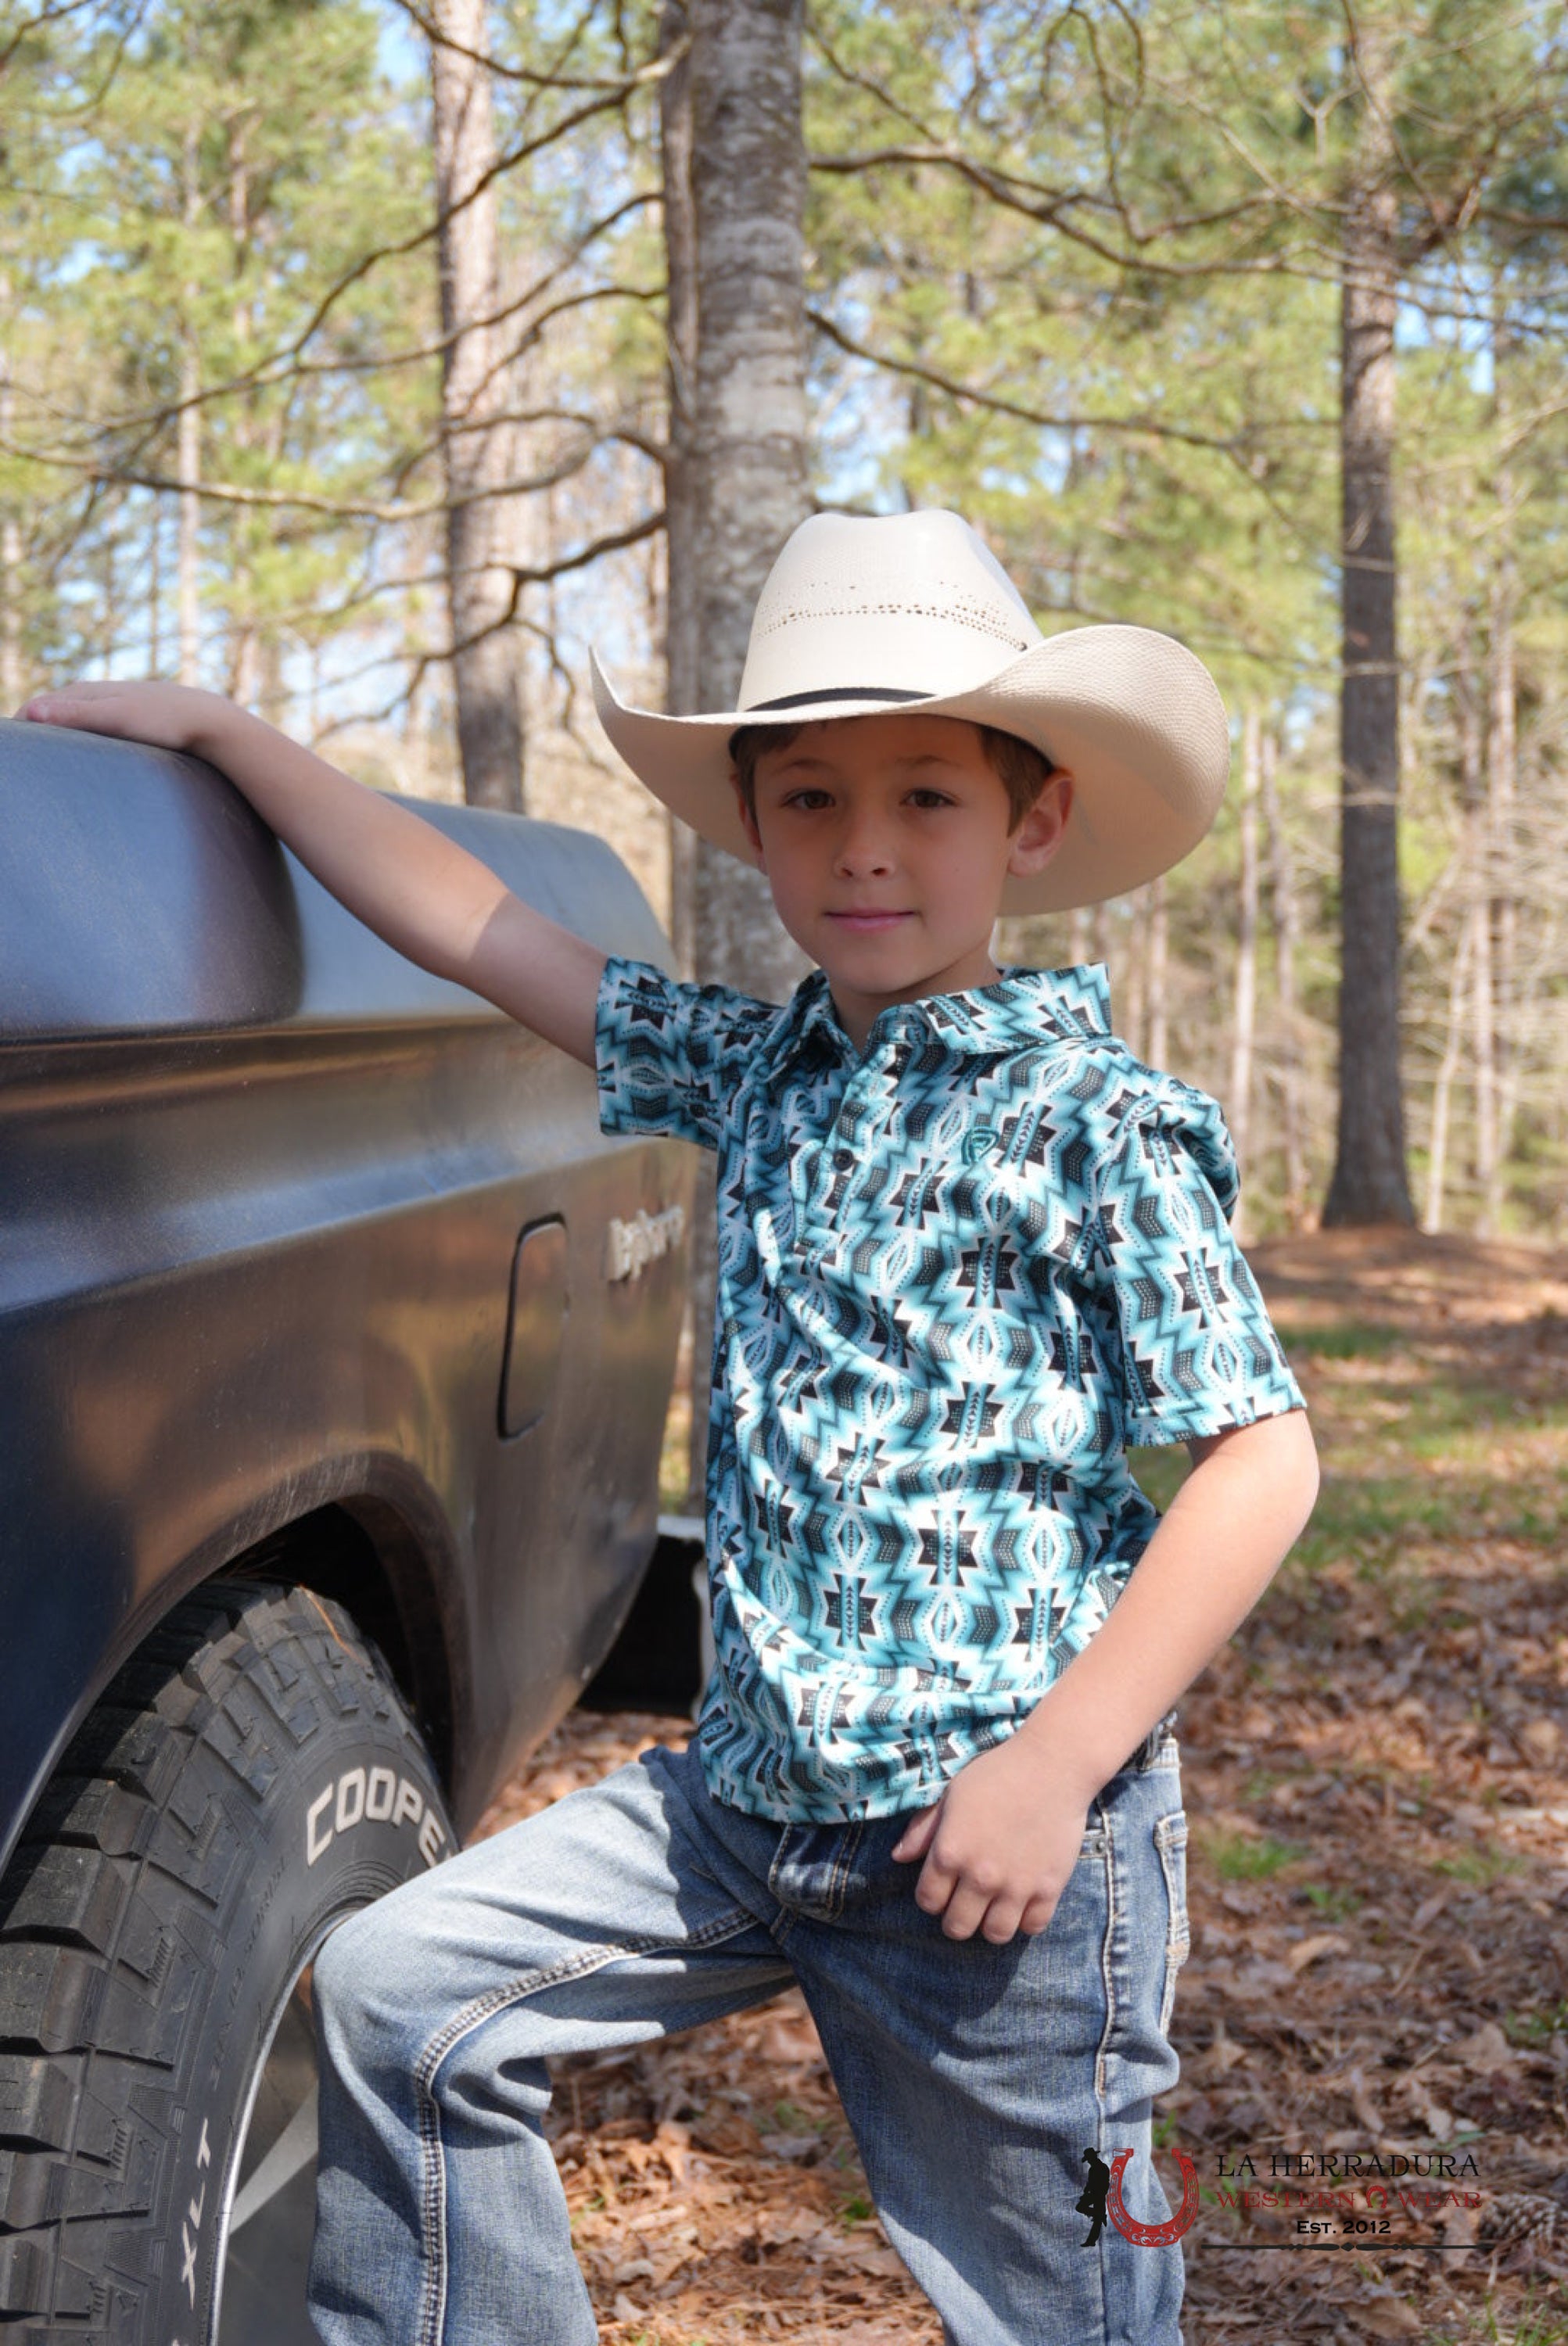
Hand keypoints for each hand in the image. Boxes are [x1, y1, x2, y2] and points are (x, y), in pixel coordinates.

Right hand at [16, 679, 235, 756]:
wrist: (208, 720)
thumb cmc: (164, 719)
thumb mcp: (117, 718)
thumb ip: (75, 716)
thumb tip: (32, 713)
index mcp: (84, 692)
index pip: (37, 709)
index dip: (21, 729)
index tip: (10, 757)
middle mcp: (94, 695)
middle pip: (50, 712)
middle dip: (33, 731)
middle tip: (18, 762)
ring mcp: (110, 706)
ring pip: (70, 720)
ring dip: (53, 735)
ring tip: (39, 761)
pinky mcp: (125, 720)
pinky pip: (90, 728)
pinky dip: (76, 739)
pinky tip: (80, 755)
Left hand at [890, 1730, 1094, 1943]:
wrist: (1052, 1766)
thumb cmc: (996, 1774)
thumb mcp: (952, 1795)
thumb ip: (924, 1830)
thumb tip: (899, 1857)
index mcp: (950, 1852)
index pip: (928, 1902)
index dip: (931, 1897)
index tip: (942, 1887)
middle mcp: (980, 1875)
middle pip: (958, 1927)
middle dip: (956, 1918)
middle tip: (965, 1902)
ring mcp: (1016, 1886)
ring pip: (995, 1934)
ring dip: (990, 1924)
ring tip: (993, 1906)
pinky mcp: (1049, 1889)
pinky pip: (1032, 1927)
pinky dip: (1025, 1919)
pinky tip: (1022, 1900)